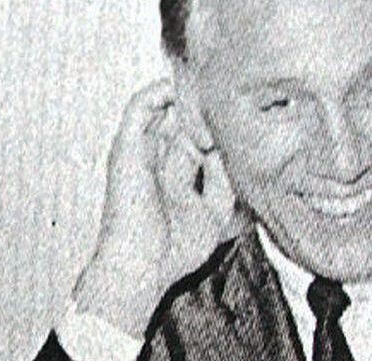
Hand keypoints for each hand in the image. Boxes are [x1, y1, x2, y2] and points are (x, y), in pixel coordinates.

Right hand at [72, 78, 236, 336]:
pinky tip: (186, 89)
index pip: (196, 142)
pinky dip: (161, 92)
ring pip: (161, 108)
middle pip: (181, 122)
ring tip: (212, 83)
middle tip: (234, 92)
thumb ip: (225, 181)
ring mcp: (140, 153)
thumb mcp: (214, 214)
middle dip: (206, 108)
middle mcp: (155, 163)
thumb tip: (232, 149)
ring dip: (186, 95)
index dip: (219, 130)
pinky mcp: (127, 146)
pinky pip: (141, 106)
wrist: (139, 266)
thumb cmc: (171, 251)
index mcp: (173, 180)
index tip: (244, 118)